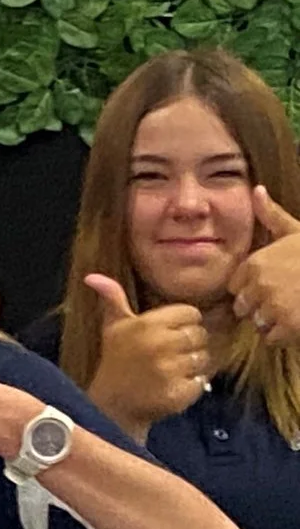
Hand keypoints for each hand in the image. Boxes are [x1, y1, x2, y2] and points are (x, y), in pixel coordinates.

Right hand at [83, 272, 208, 430]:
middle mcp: (159, 344)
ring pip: (204, 359)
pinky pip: (202, 382)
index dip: (182, 323)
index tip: (167, 335)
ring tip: (171, 371)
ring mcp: (170, 370)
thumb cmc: (116, 360)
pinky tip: (172, 386)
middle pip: (200, 335)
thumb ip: (112, 299)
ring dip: (192, 366)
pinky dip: (192, 386)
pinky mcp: (179, 393)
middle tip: (170, 355)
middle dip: (189, 345)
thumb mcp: (113, 327)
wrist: (111, 405)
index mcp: (146, 324)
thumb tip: (93, 276)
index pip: (191, 313)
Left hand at [230, 187, 299, 344]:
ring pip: (259, 324)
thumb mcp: (296, 232)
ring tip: (294, 310)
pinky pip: (273, 339)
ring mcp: (274, 308)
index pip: (235, 288)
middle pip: (244, 308)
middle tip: (285, 299)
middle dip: (260, 307)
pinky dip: (285, 336)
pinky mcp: (290, 327)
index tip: (272, 285)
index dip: (251, 289)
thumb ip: (272, 216)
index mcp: (255, 264)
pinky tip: (299, 323)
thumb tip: (256, 190)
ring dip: (273, 322)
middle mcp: (259, 286)